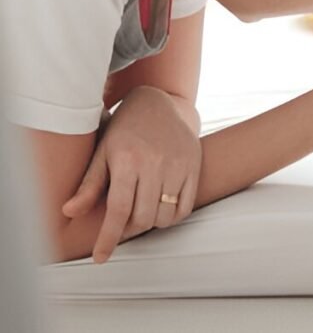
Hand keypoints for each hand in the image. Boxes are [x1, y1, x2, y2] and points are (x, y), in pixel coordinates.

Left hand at [62, 86, 201, 262]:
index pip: (118, 209)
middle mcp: (155, 163)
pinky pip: (185, 207)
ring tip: (141, 213)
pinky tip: (160, 210)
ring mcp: (178, 165)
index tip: (100, 257)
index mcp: (128, 159)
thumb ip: (89, 184)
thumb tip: (68, 212)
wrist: (158, 104)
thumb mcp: (103, 152)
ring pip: (164, 216)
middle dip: (129, 229)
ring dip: (151, 223)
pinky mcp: (194, 166)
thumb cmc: (124, 130)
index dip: (108, 237)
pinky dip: (172, 217)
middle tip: (122, 224)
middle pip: (142, 217)